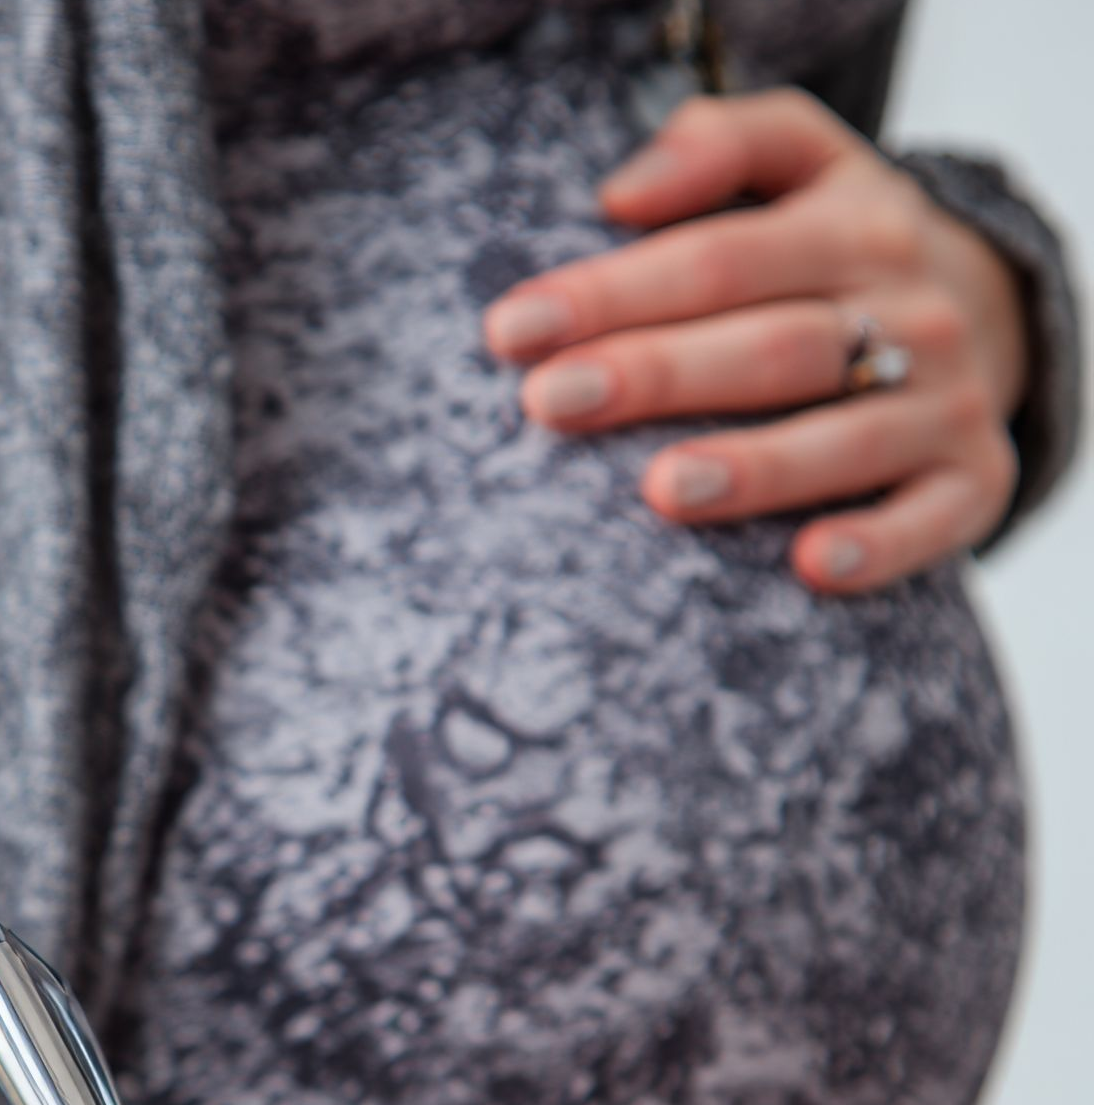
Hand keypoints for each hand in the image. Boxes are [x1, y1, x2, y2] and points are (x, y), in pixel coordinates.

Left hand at [483, 89, 1028, 594]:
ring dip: (755, 468)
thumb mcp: (800, 162)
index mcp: (856, 229)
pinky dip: (878, 547)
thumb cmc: (830, 251)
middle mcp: (913, 313)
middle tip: (550, 404)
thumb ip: (716, 146)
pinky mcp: (974, 481)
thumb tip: (617, 195)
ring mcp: (948, 402)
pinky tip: (807, 566)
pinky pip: (934, 520)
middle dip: (656, 375)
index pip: (719, 259)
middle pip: (773, 348)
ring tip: (660, 491)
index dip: (611, 293)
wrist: (985, 315)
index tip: (510, 330)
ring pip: (847, 437)